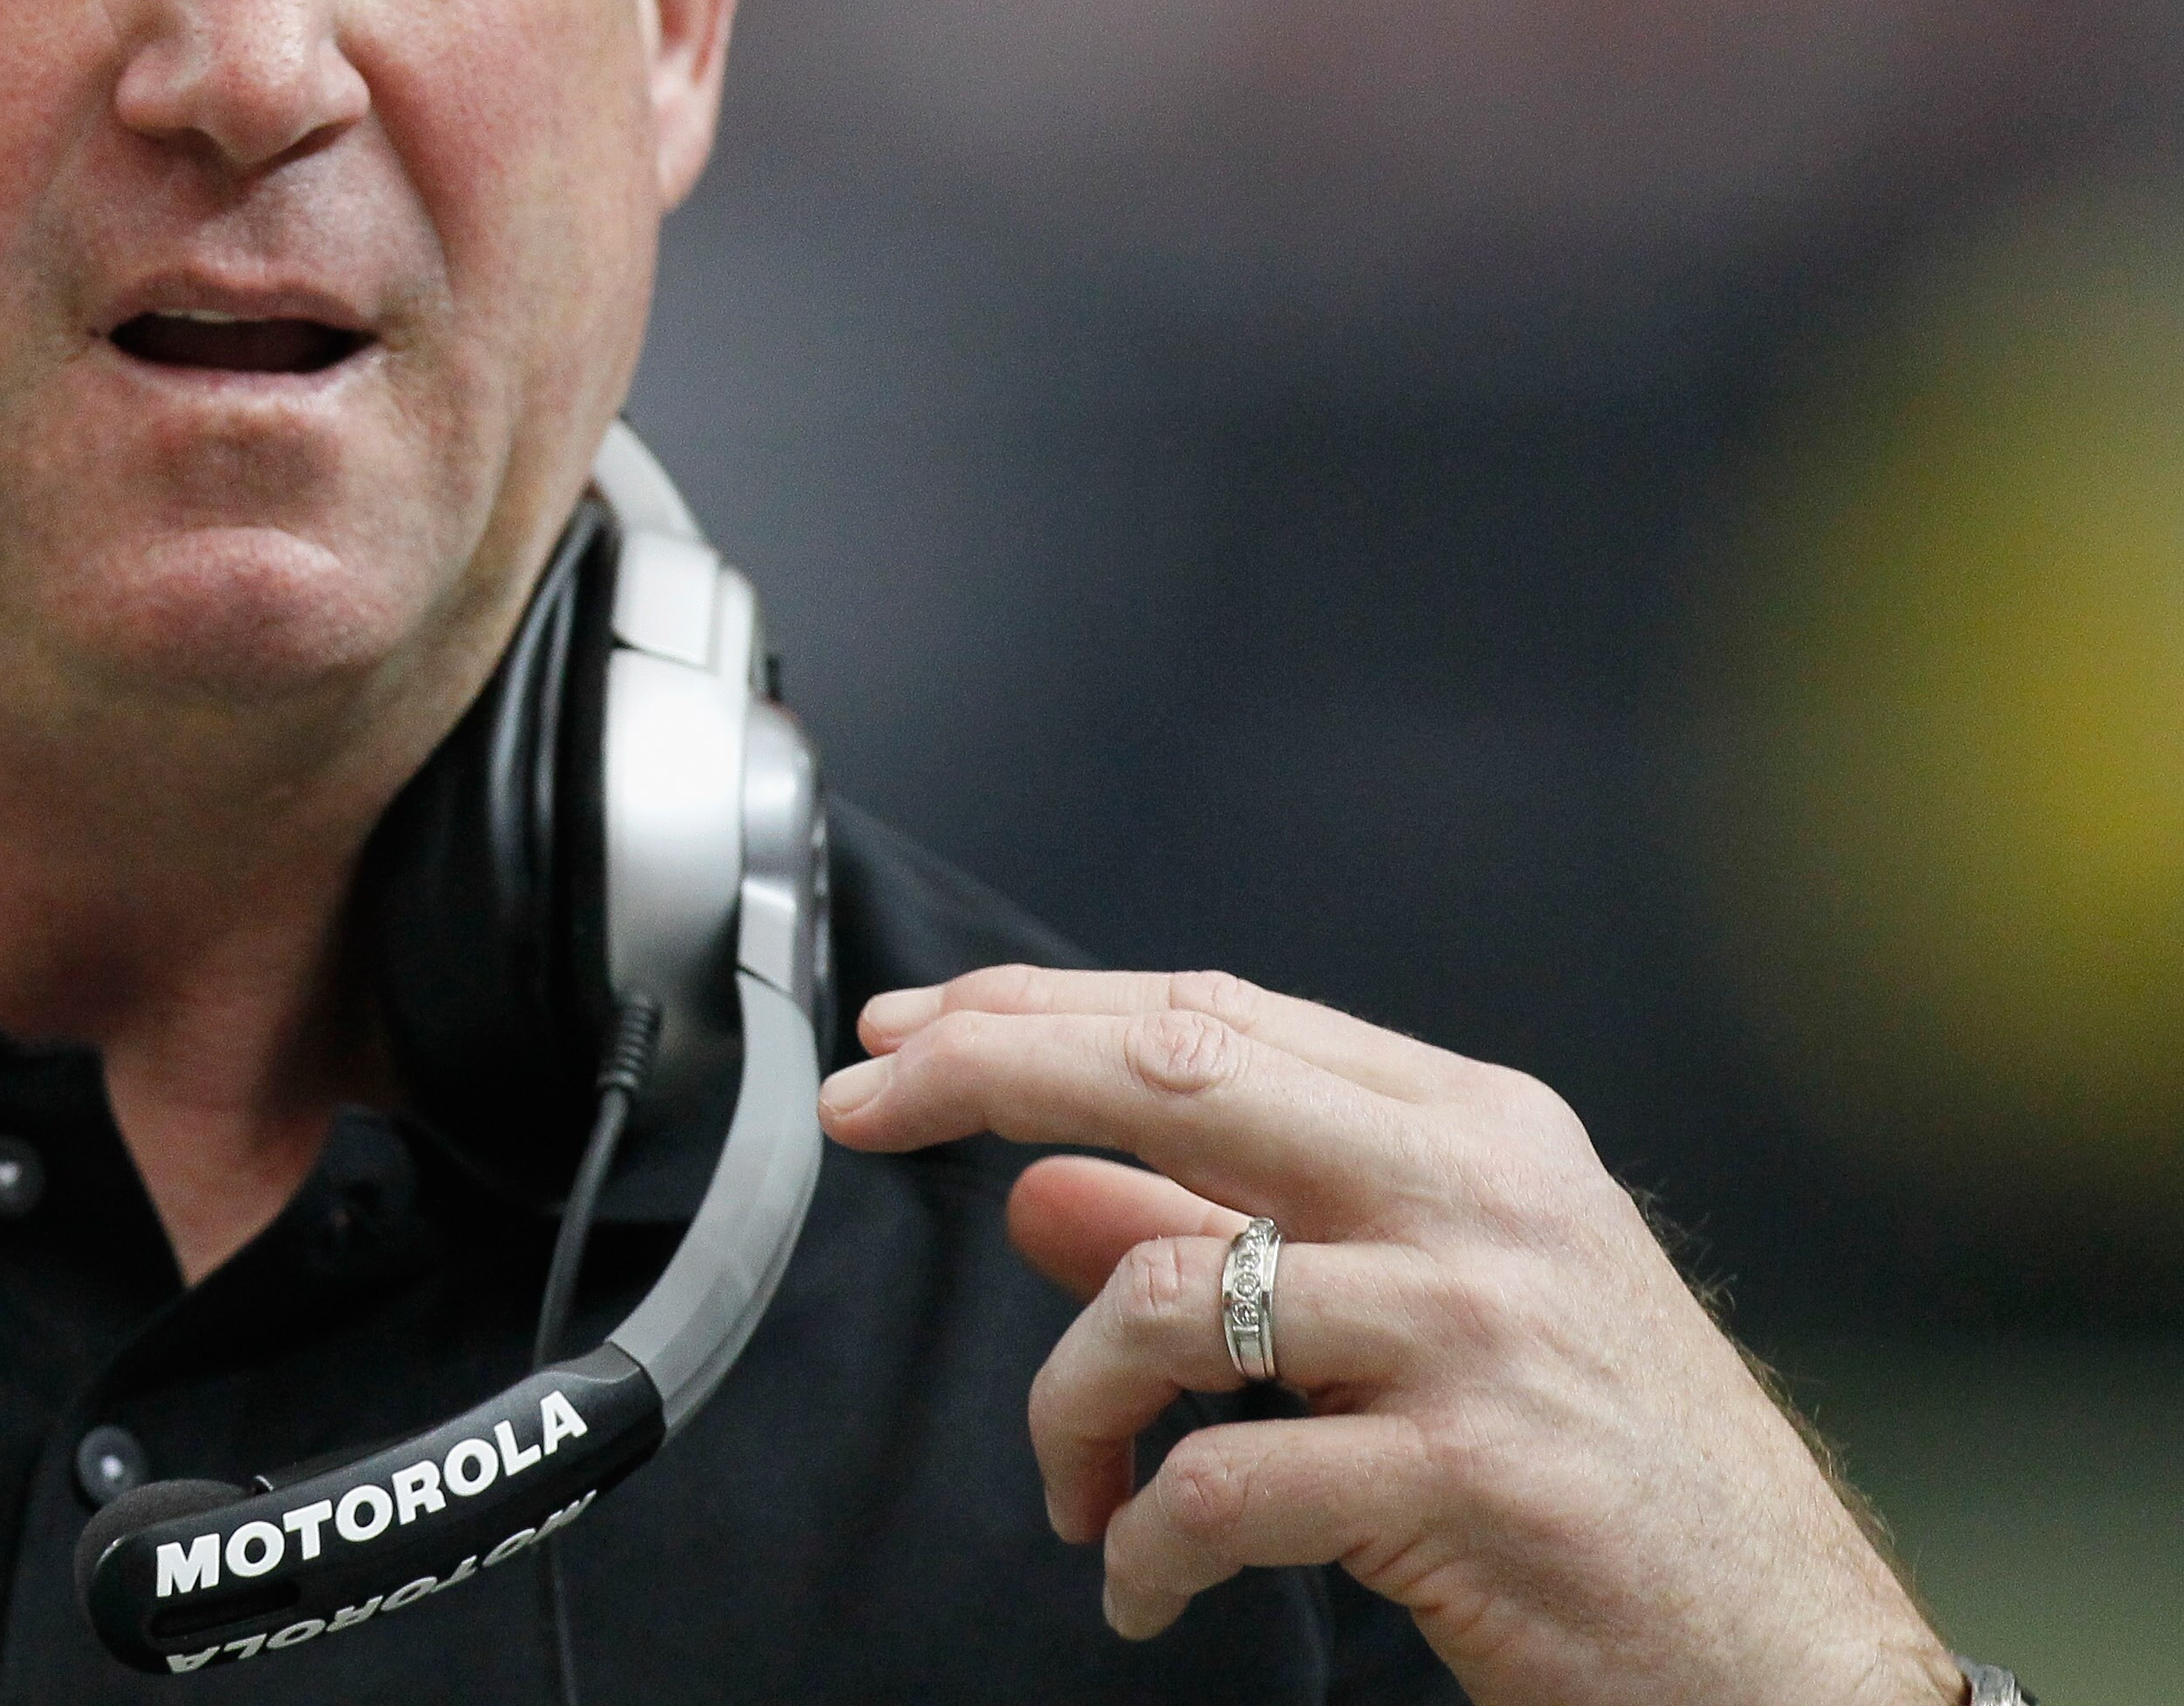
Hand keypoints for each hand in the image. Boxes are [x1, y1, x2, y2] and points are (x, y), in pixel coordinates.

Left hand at [817, 967, 1961, 1705]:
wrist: (1792, 1659)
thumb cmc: (1615, 1479)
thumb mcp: (1422, 1317)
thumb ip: (1229, 1232)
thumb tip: (1040, 1185)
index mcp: (1472, 1132)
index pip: (1211, 1015)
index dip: (1035, 1013)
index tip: (908, 1033)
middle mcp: (1477, 1198)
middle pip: (1172, 1073)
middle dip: (985, 1073)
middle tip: (862, 1109)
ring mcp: (1475, 1331)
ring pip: (1161, 1291)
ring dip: (1066, 1404)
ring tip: (1077, 1487)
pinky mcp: (1466, 1478)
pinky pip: (1217, 1484)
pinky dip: (1141, 1544)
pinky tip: (1141, 1581)